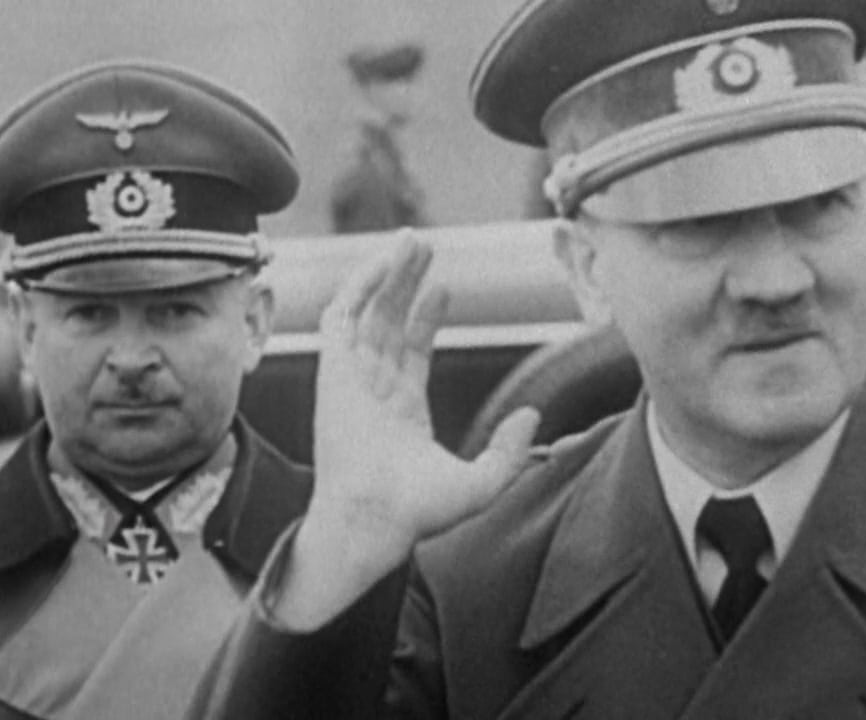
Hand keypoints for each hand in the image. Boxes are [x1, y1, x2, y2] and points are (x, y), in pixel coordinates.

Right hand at [279, 234, 539, 627]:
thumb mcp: (482, 483)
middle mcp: (373, 389)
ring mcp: (351, 379)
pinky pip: (340, 318)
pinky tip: (382, 264)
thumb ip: (511, 450)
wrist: (373, 520)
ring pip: (367, 311)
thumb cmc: (417, 514)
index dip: (426, 316)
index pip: (411, 350)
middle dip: (405, 281)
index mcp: (402, 411)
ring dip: (386, 274)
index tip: (444, 287)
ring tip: (411, 240)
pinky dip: (357, 288)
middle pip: (388, 320)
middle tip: (424, 245)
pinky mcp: (332, 372)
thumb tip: (533, 415)